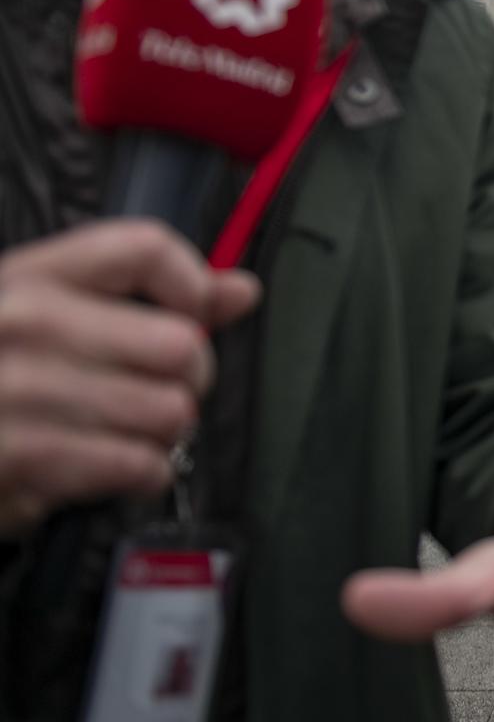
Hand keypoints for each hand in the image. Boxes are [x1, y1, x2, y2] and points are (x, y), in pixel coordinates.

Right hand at [0, 221, 259, 537]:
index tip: (198, 312)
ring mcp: (19, 396)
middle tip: (154, 390)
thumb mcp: (37, 318)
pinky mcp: (24, 463)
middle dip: (187, 379)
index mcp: (28, 279)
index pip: (142, 247)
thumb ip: (142, 298)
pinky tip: (107, 466)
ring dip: (162, 434)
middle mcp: (23, 327)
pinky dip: (141, 475)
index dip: (194, 283)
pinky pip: (143, 467)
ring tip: (121, 431)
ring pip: (172, 414)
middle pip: (181, 345)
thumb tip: (243, 290)